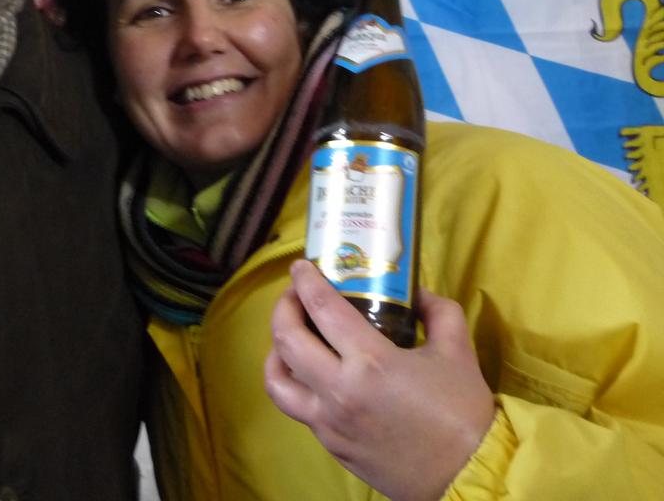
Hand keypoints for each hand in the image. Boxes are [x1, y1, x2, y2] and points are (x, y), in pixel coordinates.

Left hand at [263, 259, 494, 500]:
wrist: (468, 478)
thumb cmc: (463, 414)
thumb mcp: (458, 352)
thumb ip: (438, 312)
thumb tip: (418, 292)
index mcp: (370, 363)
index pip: (322, 309)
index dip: (305, 281)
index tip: (300, 265)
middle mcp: (339, 391)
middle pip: (287, 339)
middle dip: (283, 307)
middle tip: (294, 295)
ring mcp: (329, 422)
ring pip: (277, 381)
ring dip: (275, 351)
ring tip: (289, 337)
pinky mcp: (331, 445)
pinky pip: (297, 408)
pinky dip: (294, 384)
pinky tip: (309, 373)